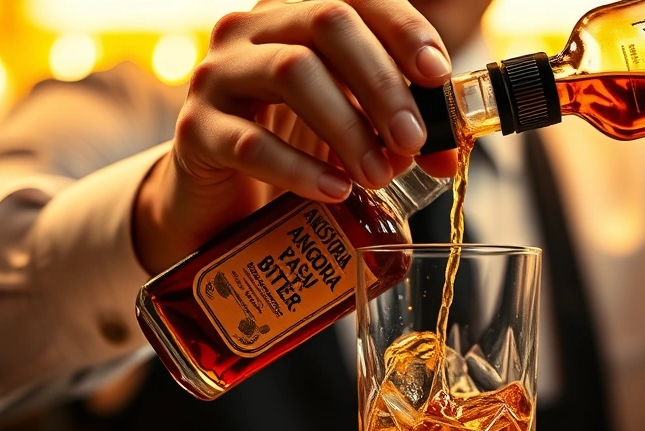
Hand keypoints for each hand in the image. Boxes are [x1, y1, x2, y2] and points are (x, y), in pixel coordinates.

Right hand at [134, 0, 456, 274]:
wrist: (221, 198)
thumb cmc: (293, 147)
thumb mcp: (353, 128)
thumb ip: (398, 130)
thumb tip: (449, 151)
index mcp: (297, 16)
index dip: (403, 29)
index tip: (437, 74)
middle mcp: (253, 30)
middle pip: (327, 23)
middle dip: (382, 83)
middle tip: (415, 139)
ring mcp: (217, 75)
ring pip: (292, 72)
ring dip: (348, 126)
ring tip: (380, 175)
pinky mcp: (195, 130)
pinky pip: (249, 141)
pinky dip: (300, 167)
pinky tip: (335, 190)